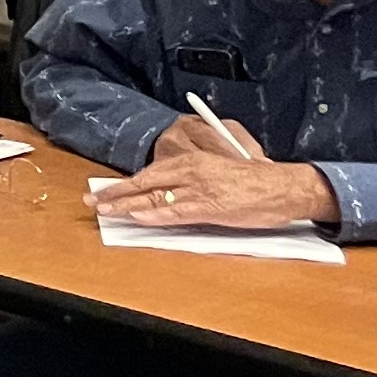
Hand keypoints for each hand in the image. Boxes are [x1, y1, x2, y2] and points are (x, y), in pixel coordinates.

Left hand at [94, 127, 333, 228]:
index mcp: (192, 160)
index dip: (124, 183)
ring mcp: (200, 189)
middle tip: (92, 201)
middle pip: (146, 183)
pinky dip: (156, 214)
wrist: (284, 186)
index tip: (103, 190)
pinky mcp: (212, 206)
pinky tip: (138, 216)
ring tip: (105, 211)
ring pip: (156, 197)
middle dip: (116, 193)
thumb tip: (166, 193)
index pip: (150, 173)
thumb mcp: (218, 170)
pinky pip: (178, 211)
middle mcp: (192, 171)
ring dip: (127, 205)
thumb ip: (192, 179)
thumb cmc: (253, 180)